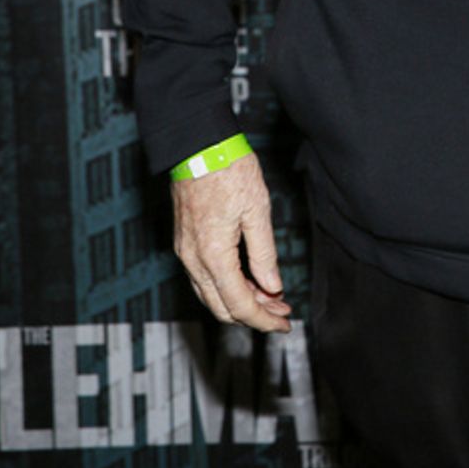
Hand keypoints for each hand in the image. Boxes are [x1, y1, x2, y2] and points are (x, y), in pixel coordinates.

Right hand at [172, 151, 292, 331]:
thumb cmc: (228, 169)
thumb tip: (272, 287)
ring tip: (269, 296)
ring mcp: (185, 251)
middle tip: (281, 311)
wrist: (197, 144)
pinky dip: (225, 286)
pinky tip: (247, 278)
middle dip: (254, 314)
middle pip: (221, 307)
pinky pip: (203, 277)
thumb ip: (263, 254)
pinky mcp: (184, 241)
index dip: (263, 320)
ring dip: (239, 301)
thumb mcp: (257, 210)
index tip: (283, 324)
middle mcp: (194, 259)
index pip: (239, 304)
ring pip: (210, 295)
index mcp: (213, 255)